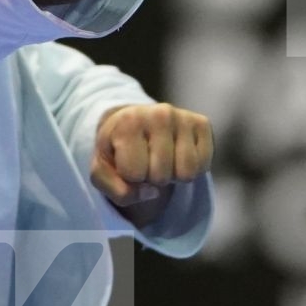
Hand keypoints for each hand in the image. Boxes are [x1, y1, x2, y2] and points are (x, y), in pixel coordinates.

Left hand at [90, 102, 213, 206]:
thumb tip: (152, 192)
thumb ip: (115, 190)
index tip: (126, 161)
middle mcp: (159, 113)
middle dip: (152, 177)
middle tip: (146, 161)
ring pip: (186, 173)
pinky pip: (203, 166)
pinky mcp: (202, 122)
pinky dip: (190, 169)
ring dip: (173, 175)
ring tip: (161, 159)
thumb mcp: (102, 171)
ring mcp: (183, 116)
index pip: (134, 174)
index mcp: (128, 122)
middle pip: (161, 176)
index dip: (130, 176)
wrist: (133, 123)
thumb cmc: (117, 151)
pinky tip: (178, 154)